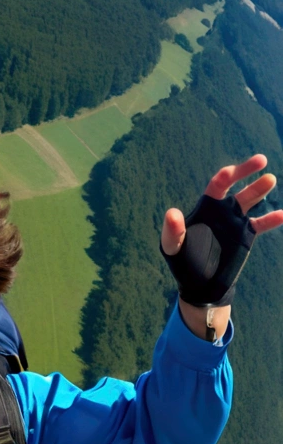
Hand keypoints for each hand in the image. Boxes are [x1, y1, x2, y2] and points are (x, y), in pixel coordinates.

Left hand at [161, 154, 282, 339]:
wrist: (199, 283)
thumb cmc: (182, 261)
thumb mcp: (172, 246)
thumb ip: (173, 230)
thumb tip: (172, 213)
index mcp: (205, 208)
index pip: (217, 185)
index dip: (227, 176)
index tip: (233, 170)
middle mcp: (221, 211)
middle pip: (237, 188)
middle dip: (248, 172)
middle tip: (262, 159)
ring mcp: (235, 222)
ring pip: (250, 201)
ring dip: (260, 190)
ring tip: (270, 179)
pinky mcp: (245, 236)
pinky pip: (261, 224)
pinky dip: (272, 219)